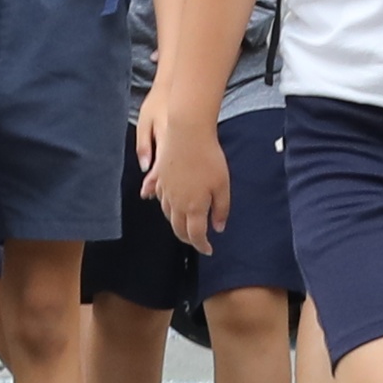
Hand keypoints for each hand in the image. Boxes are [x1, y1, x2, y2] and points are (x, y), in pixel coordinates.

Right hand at [145, 99, 228, 248]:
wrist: (187, 132)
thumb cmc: (208, 157)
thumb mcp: (222, 185)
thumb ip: (221, 209)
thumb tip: (218, 227)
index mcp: (193, 207)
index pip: (195, 236)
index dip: (202, 246)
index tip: (208, 250)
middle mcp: (176, 203)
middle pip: (179, 229)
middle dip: (188, 238)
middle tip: (197, 241)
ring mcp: (166, 191)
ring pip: (168, 215)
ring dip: (176, 224)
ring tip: (185, 224)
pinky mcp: (160, 178)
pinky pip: (160, 199)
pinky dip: (166, 207)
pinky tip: (169, 205)